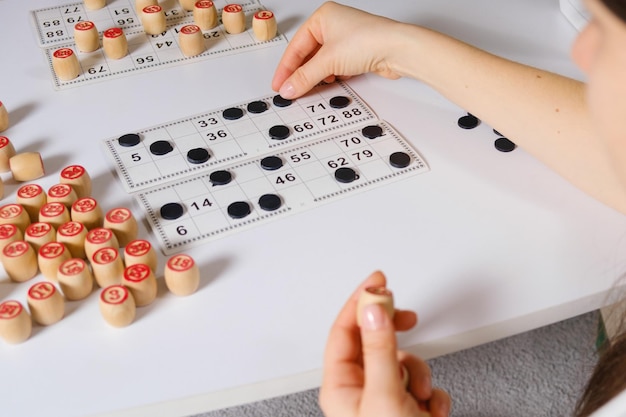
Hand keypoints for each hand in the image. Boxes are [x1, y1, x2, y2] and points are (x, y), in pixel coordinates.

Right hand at [271, 2, 403, 98]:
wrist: (398, 50)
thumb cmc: (369, 40)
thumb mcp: (328, 61)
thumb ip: (305, 77)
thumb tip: (289, 88)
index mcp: (323, 17)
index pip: (296, 46)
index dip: (286, 68)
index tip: (279, 84)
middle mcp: (334, 26)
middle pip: (308, 55)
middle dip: (300, 74)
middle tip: (290, 90)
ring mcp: (346, 40)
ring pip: (322, 62)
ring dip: (316, 76)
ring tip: (308, 88)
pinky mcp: (356, 53)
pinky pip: (335, 67)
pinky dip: (330, 76)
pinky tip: (328, 83)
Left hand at [319, 271, 450, 416]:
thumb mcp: (384, 396)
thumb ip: (380, 350)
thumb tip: (374, 312)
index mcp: (341, 388)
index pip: (344, 331)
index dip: (360, 302)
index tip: (378, 282)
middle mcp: (360, 392)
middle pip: (375, 342)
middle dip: (396, 335)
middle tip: (407, 317)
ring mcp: (385, 402)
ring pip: (403, 364)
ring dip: (420, 374)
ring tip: (421, 393)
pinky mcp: (409, 412)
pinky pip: (422, 386)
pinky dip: (432, 395)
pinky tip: (430, 409)